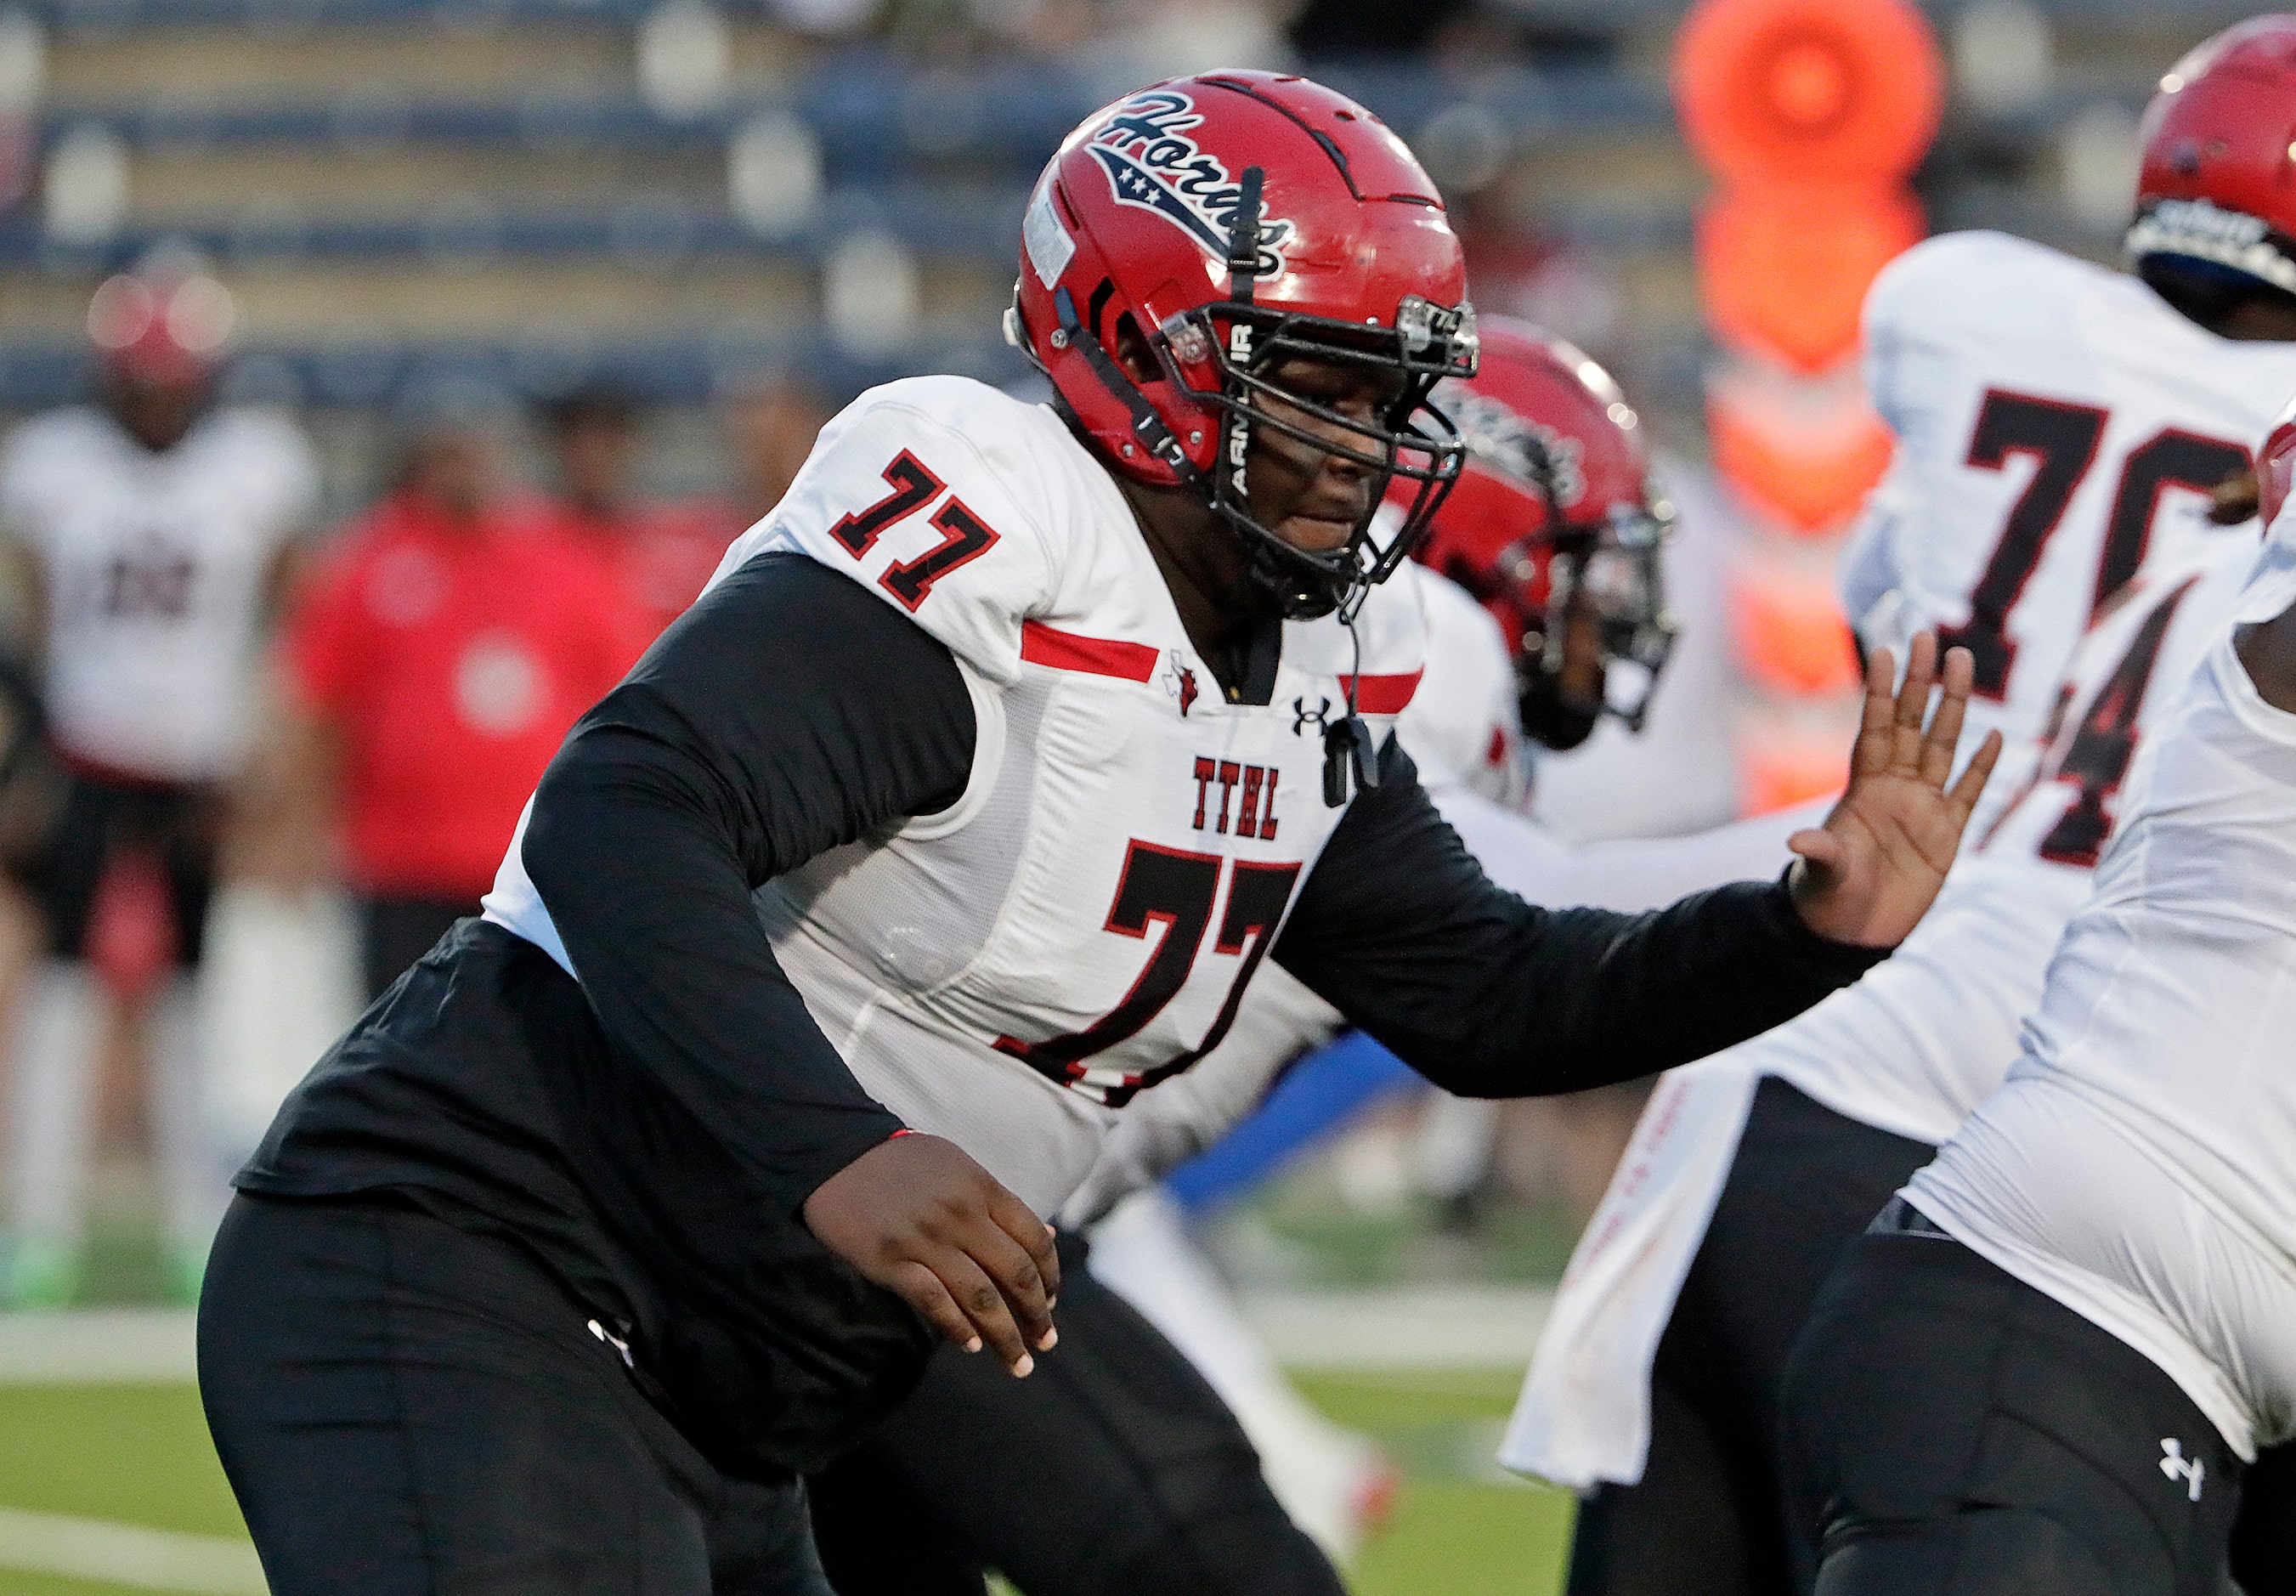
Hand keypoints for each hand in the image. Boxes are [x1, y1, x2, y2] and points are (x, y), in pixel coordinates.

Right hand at [802, 1133, 1060, 1376]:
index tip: (1050, 1304)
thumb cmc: (903, 1163)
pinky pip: (935, 1303)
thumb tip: (1049, 1236)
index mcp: (983, 1189)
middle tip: (1045, 1343)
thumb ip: (1001, 1204)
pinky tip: (972, 1346)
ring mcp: (926, 1240)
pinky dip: (958, 1329)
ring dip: (1006, 1337)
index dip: (1050, 1278)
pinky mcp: (892, 1261)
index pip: (1034, 1240)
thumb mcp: (960, 1168)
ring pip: (981, 1298)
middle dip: (1036, 1316)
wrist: (836, 1154)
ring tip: (1018, 1364)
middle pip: (1015, 1275)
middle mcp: (961, 1215)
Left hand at [1787, 631, 2001, 947]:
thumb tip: (1796, 841)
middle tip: (1930, 636)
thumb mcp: (1822, 874)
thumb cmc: (1827, 899)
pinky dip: (1981, 767)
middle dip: (1921, 682)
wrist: (1852, 932)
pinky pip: (1968, 794)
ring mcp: (1923, 808)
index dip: (1882, 693)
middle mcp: (1894, 789)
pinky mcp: (1947, 836)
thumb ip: (1820, 853)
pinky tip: (1997, 737)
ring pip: (1943, 746)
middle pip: (1912, 725)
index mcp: (1863, 789)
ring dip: (1954, 707)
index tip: (1887, 651)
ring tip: (1962, 662)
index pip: (1876, 730)